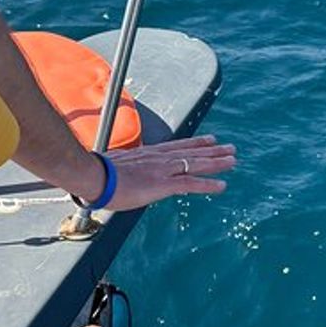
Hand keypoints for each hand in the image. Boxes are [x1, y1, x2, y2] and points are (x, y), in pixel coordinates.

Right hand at [102, 135, 235, 211]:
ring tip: (233, 160)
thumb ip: (125, 171)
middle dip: (213, 151)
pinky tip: (222, 186)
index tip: (210, 140)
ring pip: (196, 164)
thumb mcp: (114, 168)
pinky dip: (208, 184)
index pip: (178, 146)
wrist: (92, 175)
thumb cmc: (96, 173)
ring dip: (217, 163)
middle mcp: (159, 158)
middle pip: (192, 152)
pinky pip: (191, 184)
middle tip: (230, 148)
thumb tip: (122, 176)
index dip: (196, 144)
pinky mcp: (162, 184)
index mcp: (149, 155)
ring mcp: (162, 170)